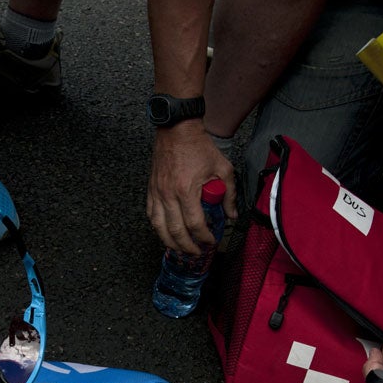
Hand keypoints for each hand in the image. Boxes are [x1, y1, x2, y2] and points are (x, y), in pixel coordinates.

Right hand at [146, 122, 236, 253]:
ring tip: (180, 249)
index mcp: (186, 190)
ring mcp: (157, 193)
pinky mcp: (151, 190)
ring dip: (170, 242)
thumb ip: (229, 194)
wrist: (177, 130)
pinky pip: (151, 216)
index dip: (204, 237)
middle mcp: (169, 194)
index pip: (195, 224)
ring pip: (159, 227)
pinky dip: (158, 228)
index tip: (212, 241)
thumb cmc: (199, 146)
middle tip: (197, 252)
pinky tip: (165, 234)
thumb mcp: (222, 168)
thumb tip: (231, 215)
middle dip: (187, 246)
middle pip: (175, 231)